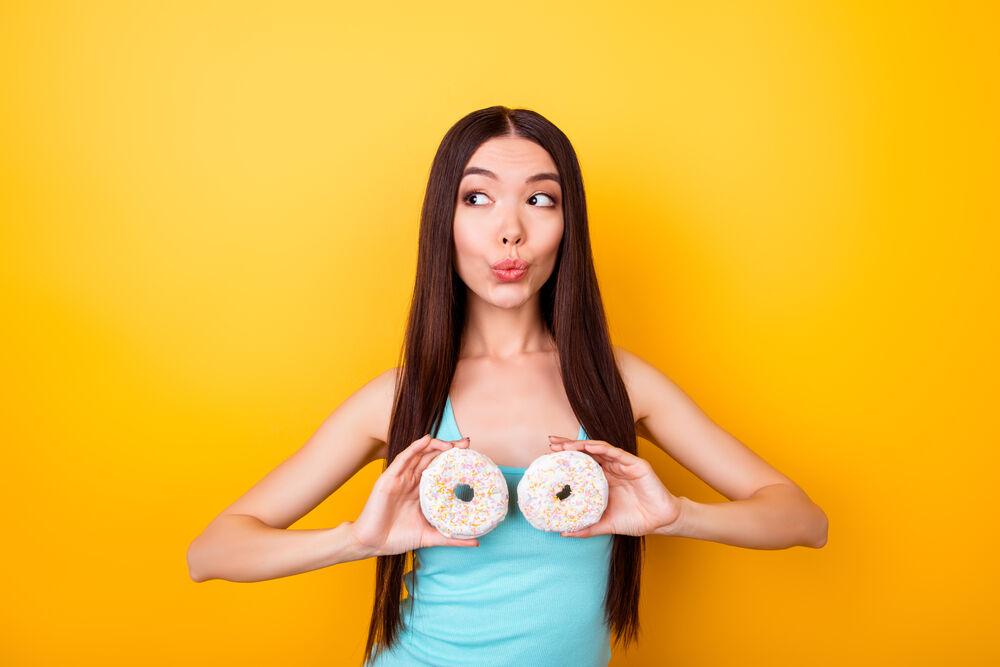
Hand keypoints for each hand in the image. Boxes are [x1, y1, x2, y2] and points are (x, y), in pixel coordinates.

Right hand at [350, 434, 479, 556]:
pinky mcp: (388, 479)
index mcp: (420, 491)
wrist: (372, 544)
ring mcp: (400, 478)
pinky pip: (402, 459)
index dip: (454, 460)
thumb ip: (452, 538)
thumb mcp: (430, 536)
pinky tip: (426, 440)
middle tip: (466, 444)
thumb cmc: (397, 538)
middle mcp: (411, 481)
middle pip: (432, 458)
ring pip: (419, 454)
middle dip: (449, 449)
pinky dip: (415, 447)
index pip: (439, 469)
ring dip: (435, 445)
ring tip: (451, 444)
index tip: (472, 455)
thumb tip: (476, 542)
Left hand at [547, 435, 682, 537]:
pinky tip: (589, 447)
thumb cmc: (635, 519)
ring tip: (565, 445)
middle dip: (568, 446)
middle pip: (587, 453)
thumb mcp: (605, 524)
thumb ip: (586, 527)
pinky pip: (617, 453)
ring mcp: (623, 465)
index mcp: (603, 479)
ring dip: (581, 445)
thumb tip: (563, 533)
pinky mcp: (635, 464)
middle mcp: (611, 469)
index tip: (548, 455)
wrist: (660, 522)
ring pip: (599, 449)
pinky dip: (602, 448)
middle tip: (551, 443)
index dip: (566, 458)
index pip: (581, 464)